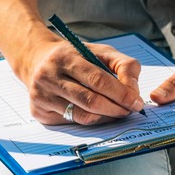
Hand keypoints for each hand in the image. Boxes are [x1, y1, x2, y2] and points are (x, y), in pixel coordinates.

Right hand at [18, 35, 143, 125]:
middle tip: (129, 111)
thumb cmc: (75, 57)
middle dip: (115, 108)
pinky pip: (72, 122)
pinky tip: (98, 114)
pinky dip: (91, 121)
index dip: (121, 93)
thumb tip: (133, 92)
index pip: (98, 80)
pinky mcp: (39, 111)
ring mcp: (41, 95)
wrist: (38, 60)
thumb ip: (123, 66)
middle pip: (90, 101)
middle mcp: (49, 76)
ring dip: (105, 117)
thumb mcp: (100, 52)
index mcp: (65, 57)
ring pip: (81, 115)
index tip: (136, 102)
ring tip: (117, 112)